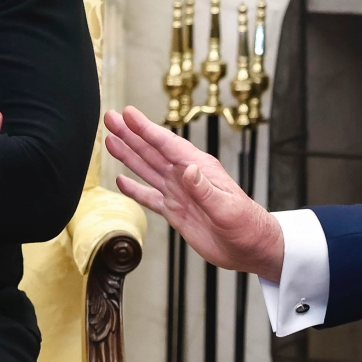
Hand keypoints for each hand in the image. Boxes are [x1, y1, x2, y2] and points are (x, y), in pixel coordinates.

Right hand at [104, 106, 283, 280]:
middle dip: (131, 134)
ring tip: (111, 140)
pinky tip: (121, 181)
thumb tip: (188, 169)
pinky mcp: (176, 211)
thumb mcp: (228, 208)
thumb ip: (205, 190)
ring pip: (148, 169)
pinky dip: (135, 189)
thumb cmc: (247, 225)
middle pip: (153, 151)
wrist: (250, 248)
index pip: (168, 144)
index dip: (146, 129)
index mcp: (200, 169)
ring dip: (129, 155)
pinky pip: (150, 197)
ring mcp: (179, 193)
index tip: (129, 114)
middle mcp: (186, 177)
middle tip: (111, 118)